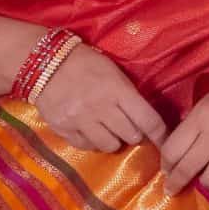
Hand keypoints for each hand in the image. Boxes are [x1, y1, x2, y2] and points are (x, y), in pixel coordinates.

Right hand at [31, 40, 169, 151]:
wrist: (44, 63)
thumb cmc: (85, 63)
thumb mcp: (113, 72)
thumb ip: (129, 95)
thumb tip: (146, 121)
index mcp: (117, 90)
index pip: (148, 120)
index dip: (160, 134)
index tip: (165, 141)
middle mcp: (101, 108)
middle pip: (131, 136)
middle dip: (133, 133)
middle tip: (128, 126)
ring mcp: (81, 121)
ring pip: (110, 146)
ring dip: (113, 140)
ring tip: (107, 128)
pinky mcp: (64, 130)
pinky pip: (87, 146)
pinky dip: (92, 141)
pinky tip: (89, 129)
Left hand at [156, 86, 208, 197]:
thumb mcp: (208, 100)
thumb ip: (193, 122)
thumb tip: (179, 147)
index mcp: (201, 117)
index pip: (172, 150)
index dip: (165, 165)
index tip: (165, 171)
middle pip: (188, 168)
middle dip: (176, 183)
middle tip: (172, 190)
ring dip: (203, 187)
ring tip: (200, 188)